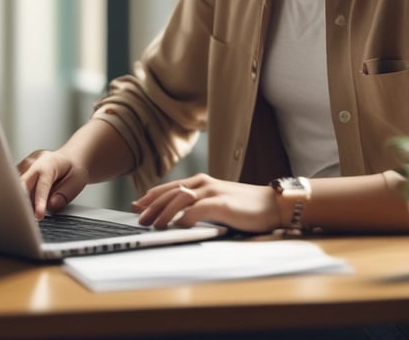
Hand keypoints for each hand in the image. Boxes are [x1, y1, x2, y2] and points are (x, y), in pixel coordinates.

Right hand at [18, 149, 88, 219]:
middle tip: (30, 219)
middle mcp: (33, 162)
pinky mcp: (19, 171)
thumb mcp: (77, 181)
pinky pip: (15, 186)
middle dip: (23, 203)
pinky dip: (20, 197)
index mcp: (49, 163)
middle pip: (22, 184)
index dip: (39, 201)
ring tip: (32, 210)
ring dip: (21, 201)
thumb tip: (51, 205)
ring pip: (16, 186)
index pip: (42, 184)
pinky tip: (29, 202)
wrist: (70, 157)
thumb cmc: (74, 167)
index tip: (39, 215)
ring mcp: (24, 166)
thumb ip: (65, 194)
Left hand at [132, 173, 280, 232]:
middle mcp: (204, 183)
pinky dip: (184, 217)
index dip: (151, 196)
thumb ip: (199, 204)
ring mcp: (212, 192)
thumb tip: (177, 216)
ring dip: (163, 211)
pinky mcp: (221, 203)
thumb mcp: (218, 201)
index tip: (136, 205)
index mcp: (201, 182)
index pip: (169, 187)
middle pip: (170, 192)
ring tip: (152, 224)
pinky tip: (177, 226)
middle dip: (151, 205)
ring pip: (179, 198)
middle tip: (138, 217)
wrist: (272, 204)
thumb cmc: (245, 206)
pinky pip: (197, 209)